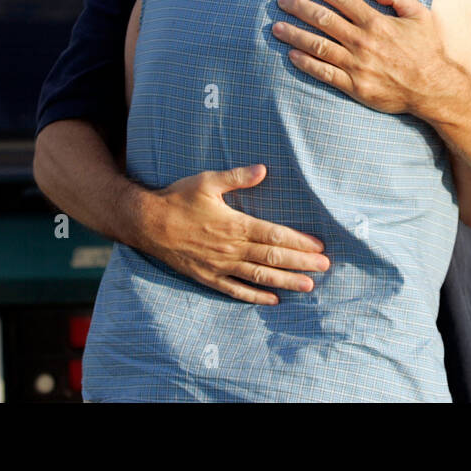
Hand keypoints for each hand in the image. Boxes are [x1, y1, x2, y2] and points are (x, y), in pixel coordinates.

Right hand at [131, 164, 330, 305]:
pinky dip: (256, 297)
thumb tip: (263, 169)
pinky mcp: (207, 277)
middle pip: (273, 259)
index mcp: (235, 224)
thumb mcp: (207, 181)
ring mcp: (219, 266)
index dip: (299, 242)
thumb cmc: (177, 198)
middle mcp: (231, 248)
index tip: (319, 246)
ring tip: (309, 287)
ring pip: (259, 277)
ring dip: (286, 282)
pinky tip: (274, 300)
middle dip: (301, 263)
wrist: (145, 223)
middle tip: (325, 267)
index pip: (275, 236)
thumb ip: (237, 177)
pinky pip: (236, 290)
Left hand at [271, 0, 455, 115]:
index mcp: (376, 22)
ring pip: (318, 45)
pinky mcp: (355, 86)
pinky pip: (324, 73)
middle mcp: (363, 41)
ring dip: (295, 34)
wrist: (434, 88)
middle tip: (281, 0)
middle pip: (323, 19)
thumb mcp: (420, 14)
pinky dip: (306, 63)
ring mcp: (357, 65)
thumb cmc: (428, 50)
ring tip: (276, 27)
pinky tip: (291, 55)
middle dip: (299, 7)